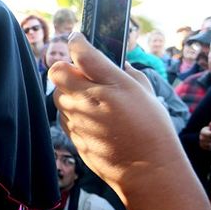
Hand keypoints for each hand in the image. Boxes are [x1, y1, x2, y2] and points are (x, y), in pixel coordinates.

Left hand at [50, 34, 183, 190]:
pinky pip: (63, 116)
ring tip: (92, 99)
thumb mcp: (146, 94)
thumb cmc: (153, 130)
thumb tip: (115, 61)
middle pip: (57, 72)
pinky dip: (72, 111)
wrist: (147, 171)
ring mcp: (77, 120)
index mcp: (112, 84)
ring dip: (69, 91)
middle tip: (83, 74)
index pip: (81, 53)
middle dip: (67, 68)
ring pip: (58, 95)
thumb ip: (127, 73)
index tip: (77, 38)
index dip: (76, 41)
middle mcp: (89, 100)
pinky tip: (92, 119)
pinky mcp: (72, 136)